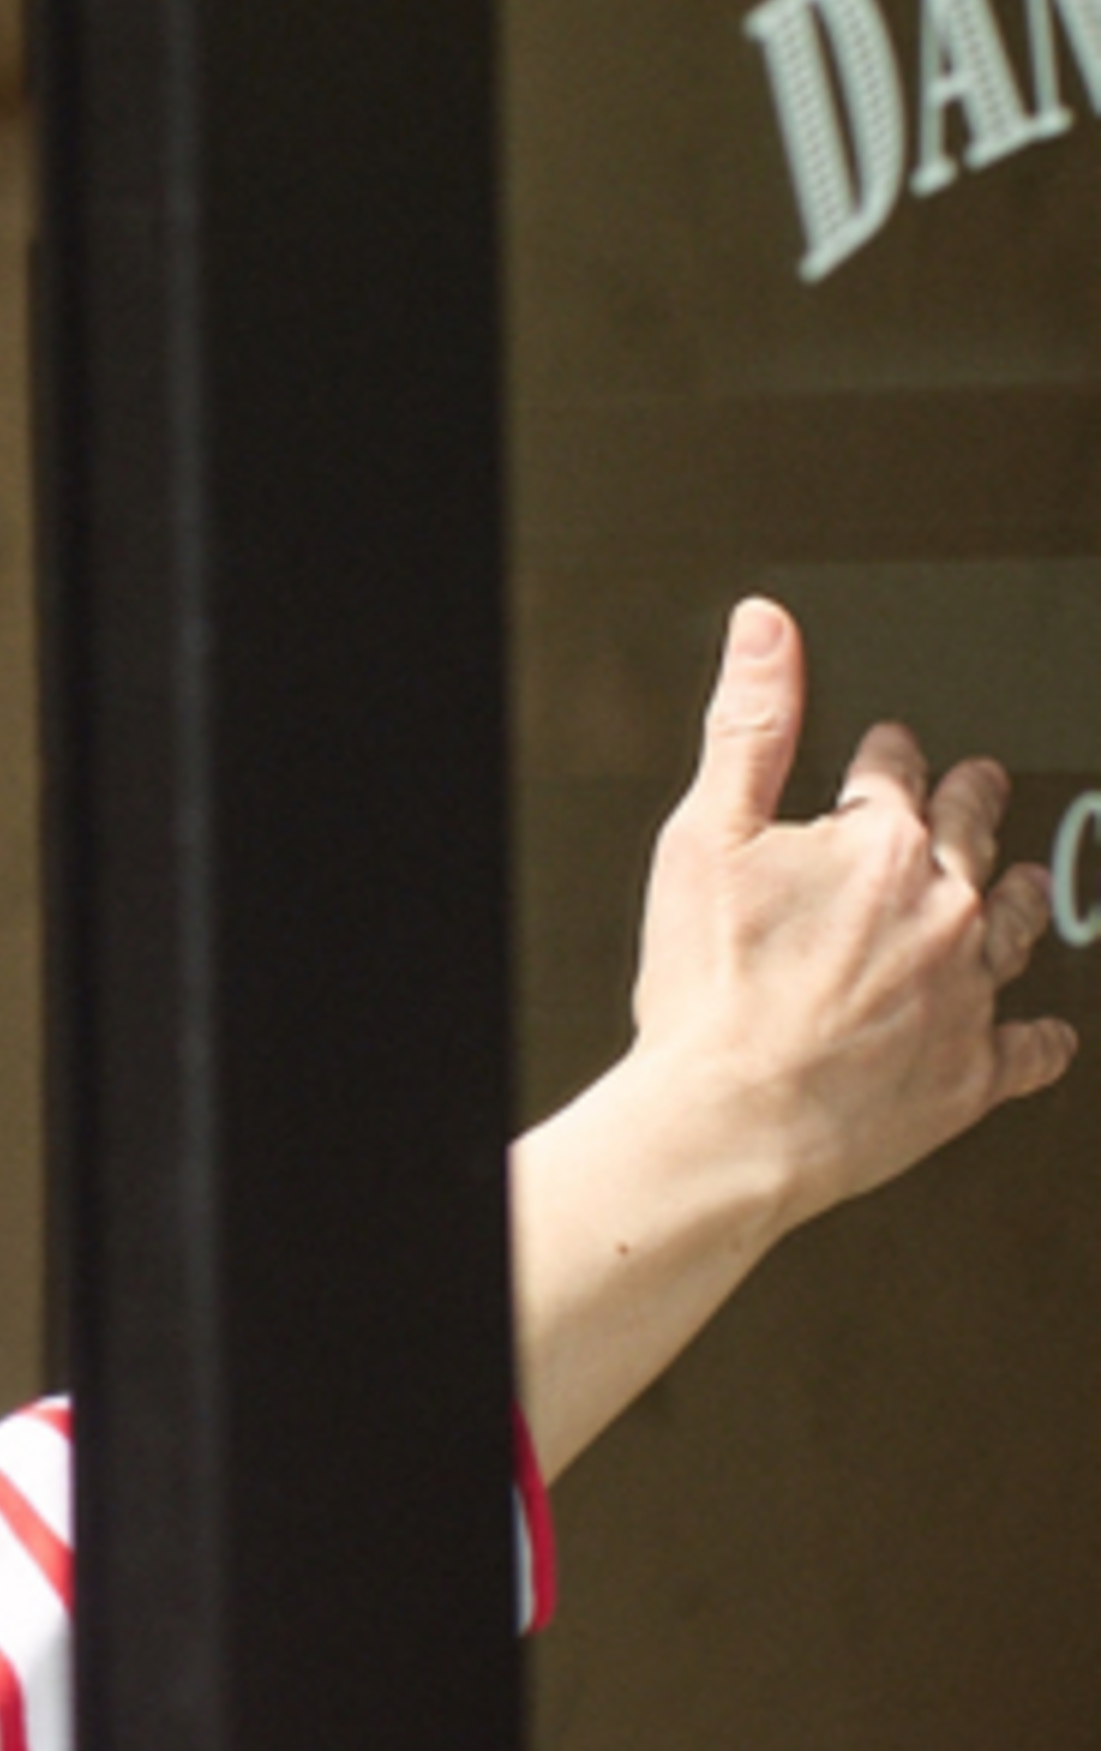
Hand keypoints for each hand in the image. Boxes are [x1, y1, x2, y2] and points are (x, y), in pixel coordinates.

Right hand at [628, 595, 1072, 1237]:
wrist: (732, 1119)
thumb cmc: (711, 992)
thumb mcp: (704, 835)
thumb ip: (747, 727)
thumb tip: (767, 631)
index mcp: (879, 845)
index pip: (895, 772)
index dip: (888, 756)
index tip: (888, 751)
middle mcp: (940, 908)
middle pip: (974, 836)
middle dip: (974, 805)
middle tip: (977, 790)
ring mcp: (963, 991)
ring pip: (1017, 929)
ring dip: (1019, 903)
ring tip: (1020, 890)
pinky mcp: (968, 1071)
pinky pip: (1029, 1049)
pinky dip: (1038, 1039)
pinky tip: (1044, 1033)